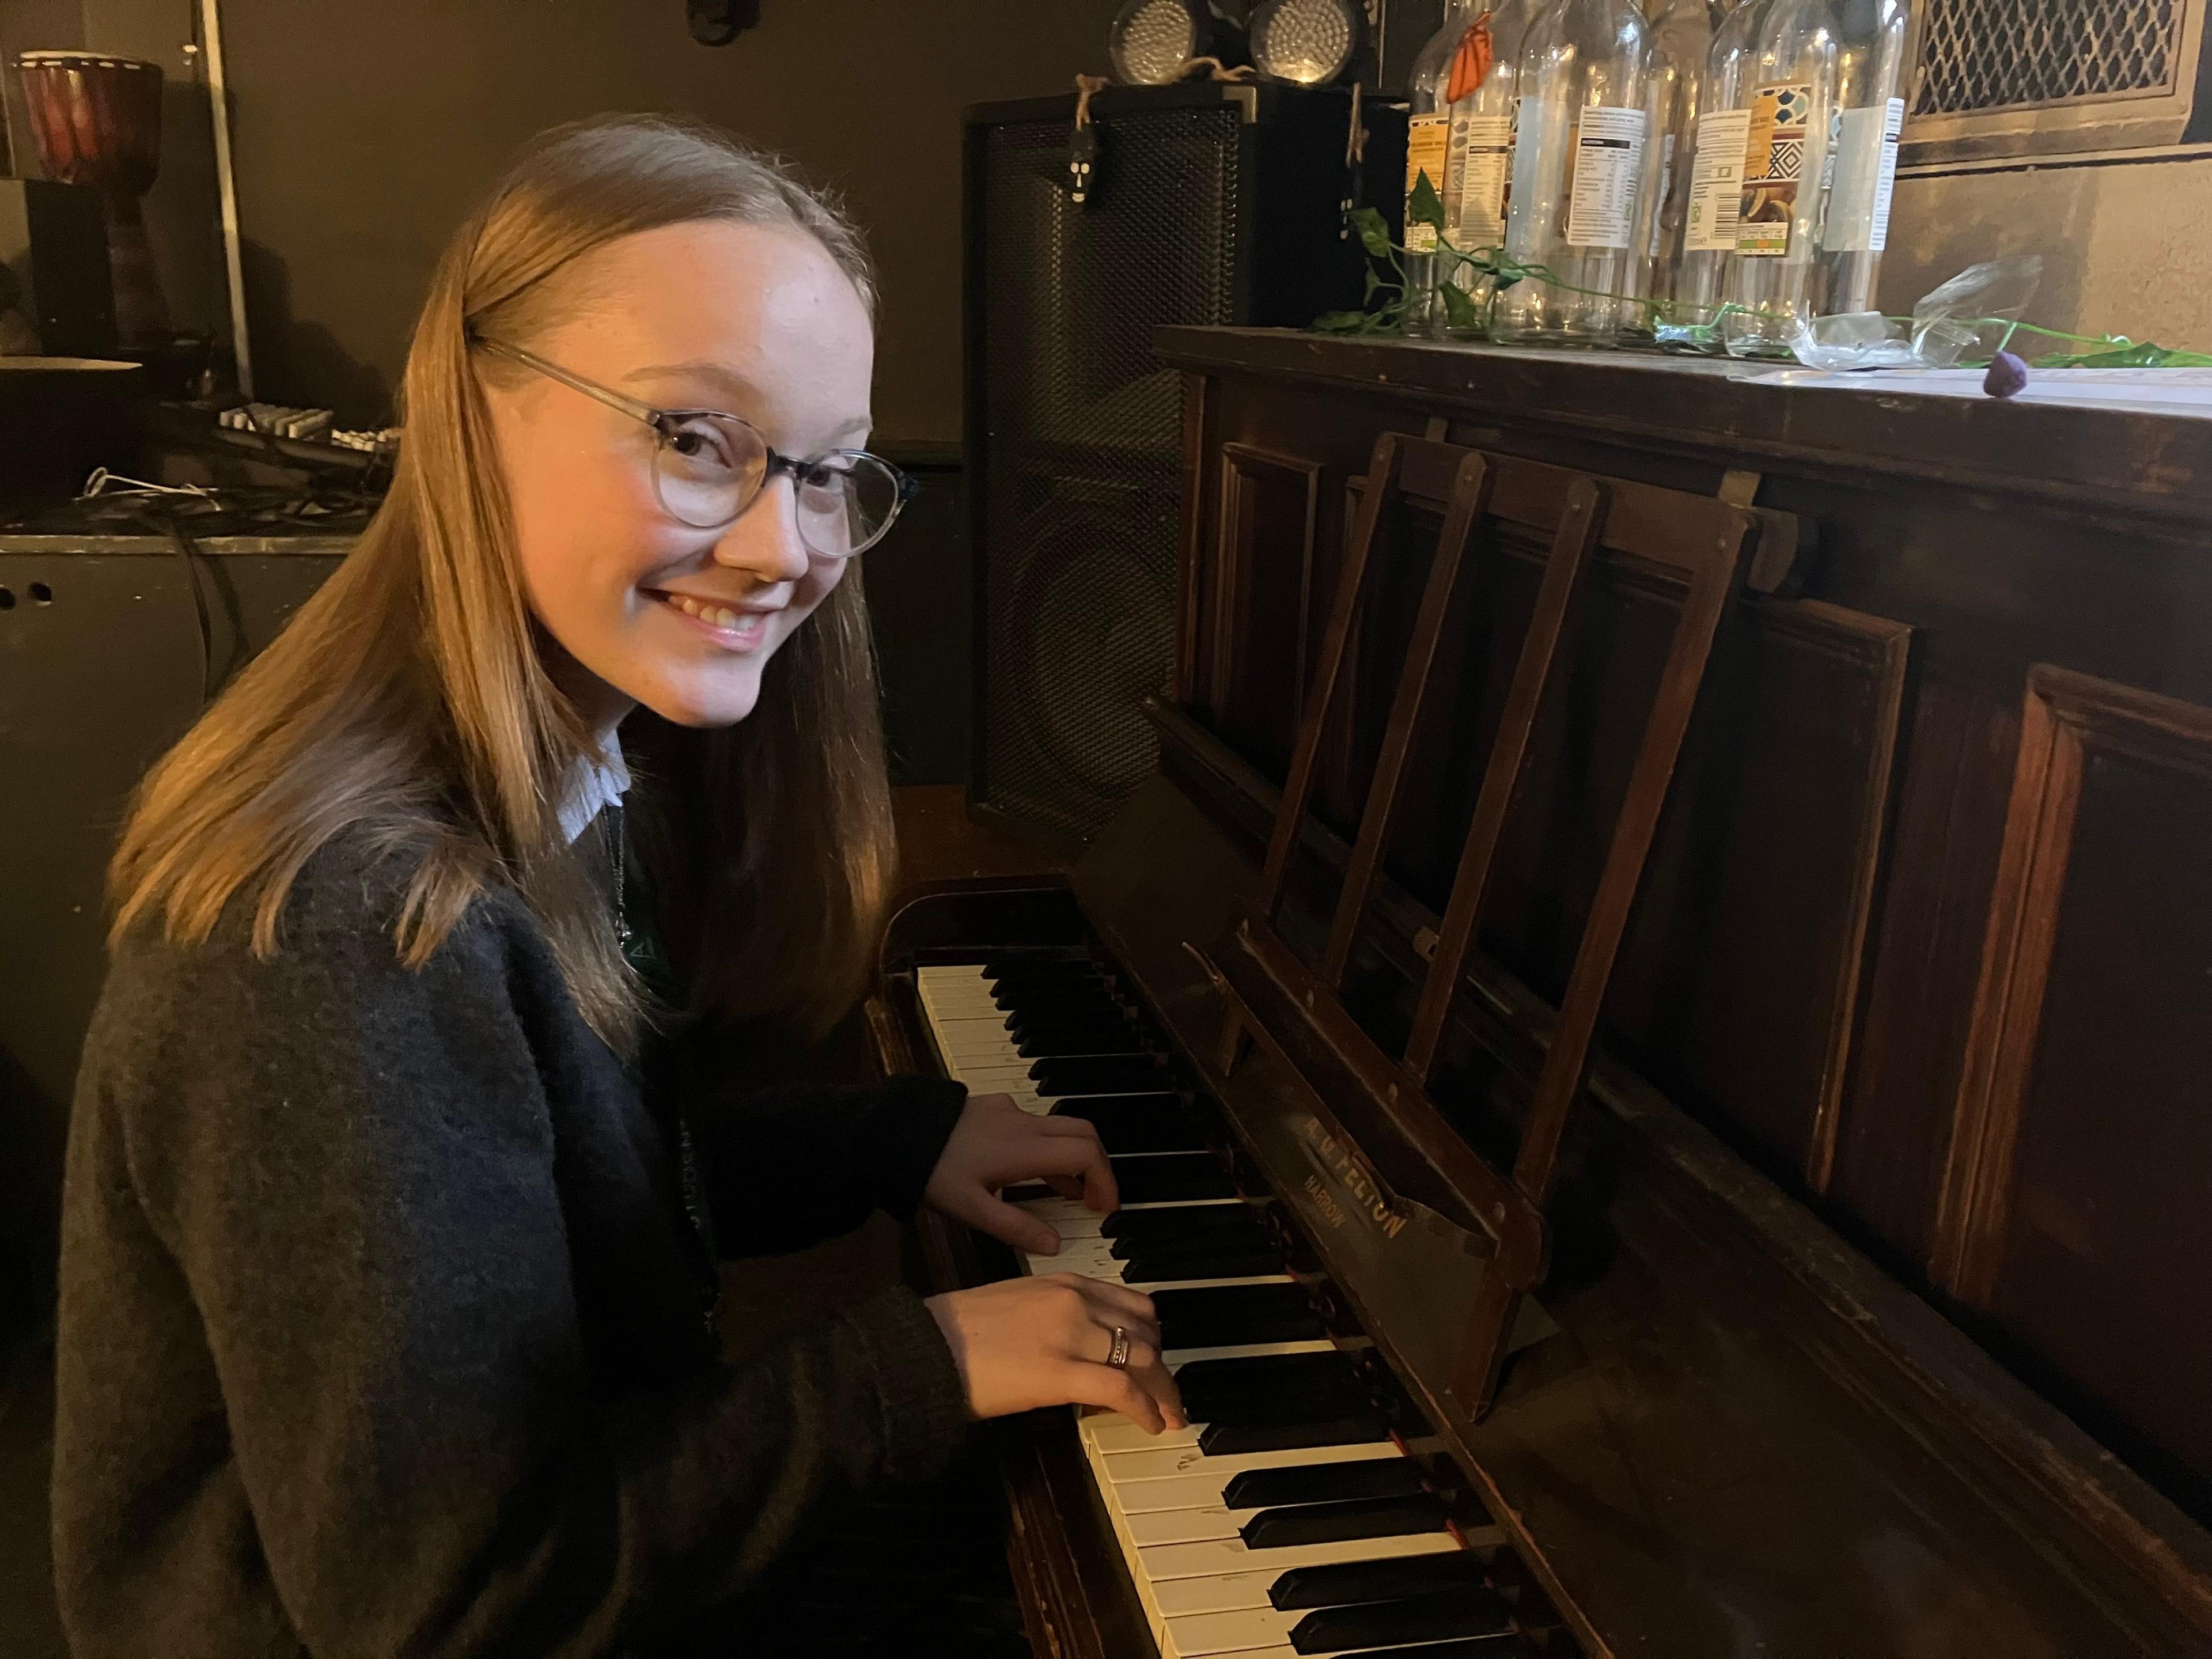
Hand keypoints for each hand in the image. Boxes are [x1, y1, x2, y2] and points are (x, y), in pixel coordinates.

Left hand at [923, 1093, 1115, 1254]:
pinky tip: (1029, 1169)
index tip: (1104, 1207)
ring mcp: (1009, 1111)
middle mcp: (1024, 1124)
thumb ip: (1015, 1228)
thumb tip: (1055, 1245)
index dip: (1105, 1180)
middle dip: (1097, 1165)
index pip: (1085, 1154)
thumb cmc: (930, 1172)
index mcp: (1025, 1148)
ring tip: (1066, 1193)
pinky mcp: (993, 1106)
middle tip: (1094, 1199)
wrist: (892, 1131)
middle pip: (1083, 1133)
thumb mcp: (971, 1210)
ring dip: (1071, 1157)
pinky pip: (1035, 1123)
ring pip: (1060, 1127)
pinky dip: (1048, 1145)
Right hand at [925, 1274, 1186, 1432]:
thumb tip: (1079, 1347)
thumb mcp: (1016, 1305)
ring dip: (1164, 1391)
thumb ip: (1054, 1315)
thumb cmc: (958, 1331)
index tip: (1155, 1357)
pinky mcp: (1062, 1373)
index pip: (1132, 1302)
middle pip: (1146, 1331)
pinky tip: (1151, 1424)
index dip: (1152, 1335)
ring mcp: (1071, 1335)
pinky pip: (1122, 1390)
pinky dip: (1145, 1409)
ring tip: (1169, 1414)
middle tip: (1168, 1393)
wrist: (927, 1346)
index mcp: (1064, 1281)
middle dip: (1163, 1366)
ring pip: (1144, 1359)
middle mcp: (1076, 1301)